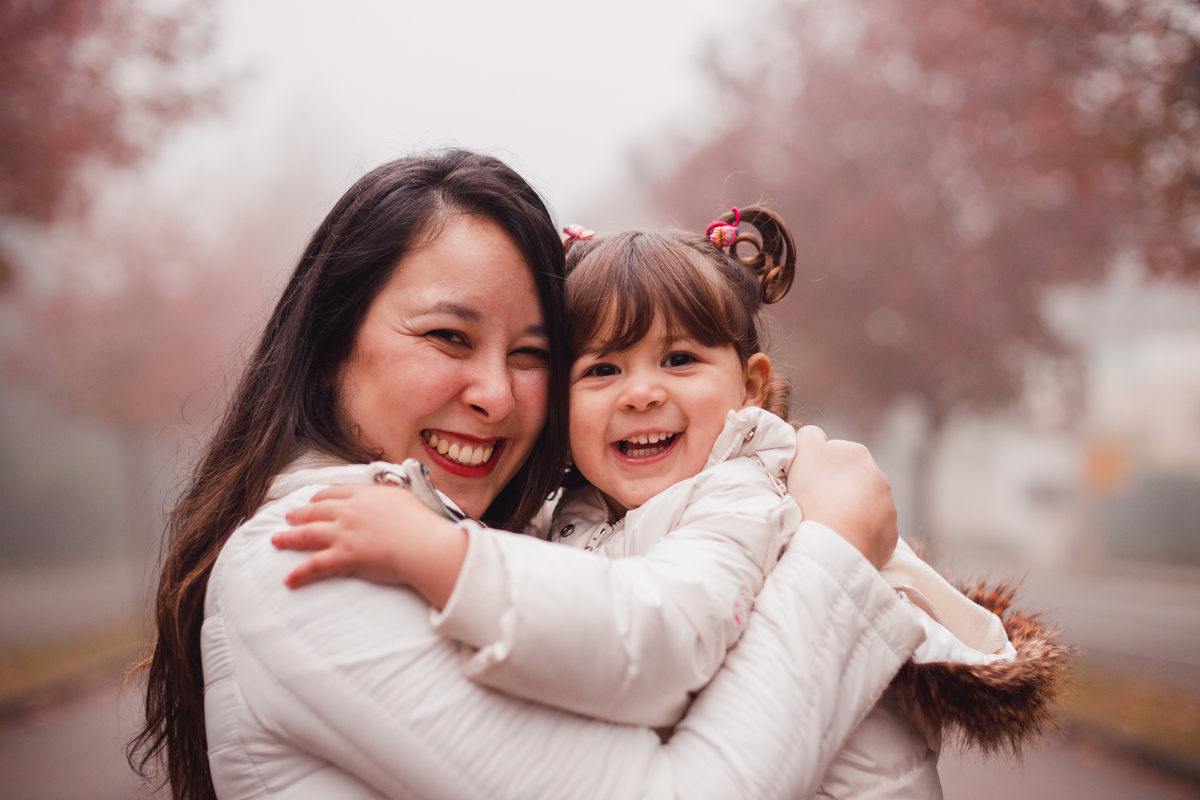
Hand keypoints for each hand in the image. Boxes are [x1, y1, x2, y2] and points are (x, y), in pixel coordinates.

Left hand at [272, 483, 467, 608]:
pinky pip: (315, 566)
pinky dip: (300, 574)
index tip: (313, 500)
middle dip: (299, 513)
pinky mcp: (344, 556)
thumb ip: (389, 498)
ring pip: (308, 534)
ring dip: (289, 538)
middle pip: (316, 510)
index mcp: (365, 495)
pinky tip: (289, 580)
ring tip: (276, 540)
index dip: (320, 497)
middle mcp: (350, 511)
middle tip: (288, 517)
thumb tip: (389, 500)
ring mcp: (344, 533)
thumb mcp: (405, 499)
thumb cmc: (421, 524)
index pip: (335, 492)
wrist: (424, 545)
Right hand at [787, 426, 897, 568]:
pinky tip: (843, 539)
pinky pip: (872, 531)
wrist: (835, 543)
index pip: (834, 453)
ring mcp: (887, 508)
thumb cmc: (815, 492)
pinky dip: (859, 534)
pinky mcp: (889, 535)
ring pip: (864, 506)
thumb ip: (809, 435)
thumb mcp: (802, 449)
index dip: (818, 466)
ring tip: (829, 525)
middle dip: (837, 489)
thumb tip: (815, 437)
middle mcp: (879, 478)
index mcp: (858, 454)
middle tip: (816, 504)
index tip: (807, 482)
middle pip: (851, 481)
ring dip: (849, 512)